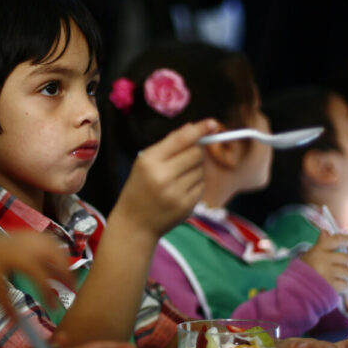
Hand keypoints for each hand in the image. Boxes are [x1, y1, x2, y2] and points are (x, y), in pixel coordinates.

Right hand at [0, 227, 72, 315]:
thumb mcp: (14, 249)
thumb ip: (36, 258)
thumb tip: (61, 274)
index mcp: (25, 237)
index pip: (56, 247)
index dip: (67, 265)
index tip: (73, 283)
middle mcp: (17, 242)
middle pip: (52, 255)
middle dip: (64, 274)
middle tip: (71, 294)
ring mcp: (2, 254)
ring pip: (33, 271)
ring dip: (45, 289)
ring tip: (53, 307)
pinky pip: (3, 291)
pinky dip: (10, 307)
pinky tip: (16, 320)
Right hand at [111, 119, 218, 238]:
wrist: (134, 224)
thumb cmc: (139, 188)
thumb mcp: (144, 163)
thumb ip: (168, 145)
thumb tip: (192, 127)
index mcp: (149, 162)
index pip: (181, 140)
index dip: (199, 130)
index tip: (212, 123)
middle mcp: (163, 177)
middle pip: (196, 153)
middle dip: (195, 152)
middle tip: (183, 159)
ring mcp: (176, 193)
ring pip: (200, 170)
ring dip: (193, 171)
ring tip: (175, 181)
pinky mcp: (186, 206)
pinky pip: (201, 186)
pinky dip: (194, 186)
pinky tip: (178, 193)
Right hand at [299, 231, 347, 292]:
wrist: (296, 289)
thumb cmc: (304, 270)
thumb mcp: (309, 255)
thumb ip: (320, 244)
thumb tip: (326, 231)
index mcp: (319, 250)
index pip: (338, 240)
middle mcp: (323, 259)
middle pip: (347, 259)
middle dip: (347, 265)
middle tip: (340, 269)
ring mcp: (327, 273)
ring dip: (345, 277)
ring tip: (335, 279)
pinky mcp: (331, 286)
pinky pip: (345, 285)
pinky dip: (342, 287)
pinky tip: (333, 286)